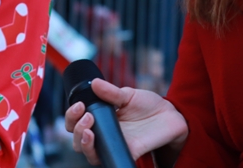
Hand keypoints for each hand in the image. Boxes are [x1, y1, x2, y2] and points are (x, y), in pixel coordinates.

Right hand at [65, 78, 187, 164]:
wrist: (170, 114)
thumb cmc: (147, 105)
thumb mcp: (128, 95)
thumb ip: (111, 92)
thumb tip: (94, 83)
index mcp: (100, 118)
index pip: (76, 122)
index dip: (71, 116)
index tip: (80, 105)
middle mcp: (103, 134)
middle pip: (78, 140)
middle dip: (76, 129)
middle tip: (88, 115)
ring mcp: (114, 144)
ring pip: (90, 153)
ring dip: (84, 143)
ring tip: (90, 130)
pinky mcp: (128, 152)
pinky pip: (111, 160)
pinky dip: (103, 156)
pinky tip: (102, 146)